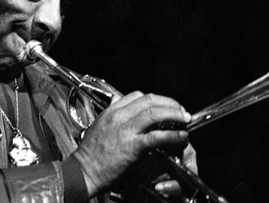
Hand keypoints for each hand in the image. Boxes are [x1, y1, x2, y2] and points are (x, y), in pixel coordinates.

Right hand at [71, 91, 190, 196]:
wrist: (82, 172)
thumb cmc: (90, 154)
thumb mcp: (98, 126)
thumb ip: (111, 113)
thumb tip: (117, 100)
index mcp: (112, 111)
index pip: (138, 96)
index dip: (157, 99)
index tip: (166, 105)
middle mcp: (119, 117)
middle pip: (150, 100)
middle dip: (170, 103)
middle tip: (181, 110)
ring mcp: (126, 130)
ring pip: (156, 113)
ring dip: (174, 114)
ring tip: (185, 120)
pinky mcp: (133, 146)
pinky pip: (157, 136)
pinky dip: (173, 135)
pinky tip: (181, 137)